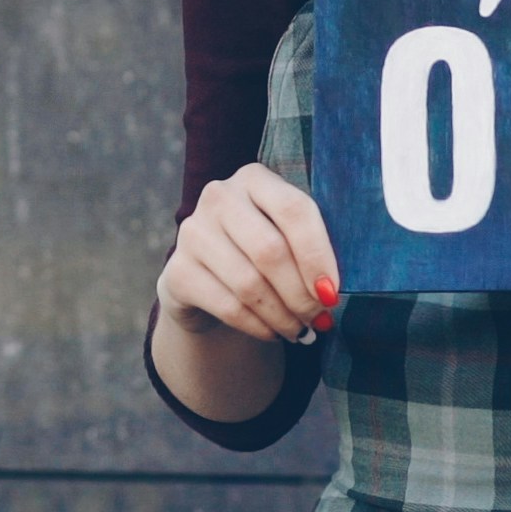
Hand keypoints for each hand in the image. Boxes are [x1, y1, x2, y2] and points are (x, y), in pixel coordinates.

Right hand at [156, 163, 339, 343]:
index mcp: (254, 178)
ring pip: (249, 283)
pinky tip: (273, 332)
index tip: (333, 291)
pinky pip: (228, 306)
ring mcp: (193, 232)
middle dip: (301, 293)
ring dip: (282, 315)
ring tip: (299, 329)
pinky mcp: (177, 271)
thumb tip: (331, 291)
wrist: (209, 277)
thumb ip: (312, 249)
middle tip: (319, 317)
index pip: (293, 210)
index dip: (318, 254)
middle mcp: (219, 197)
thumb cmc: (263, 253)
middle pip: (270, 250)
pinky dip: (258, 326)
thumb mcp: (288, 236)